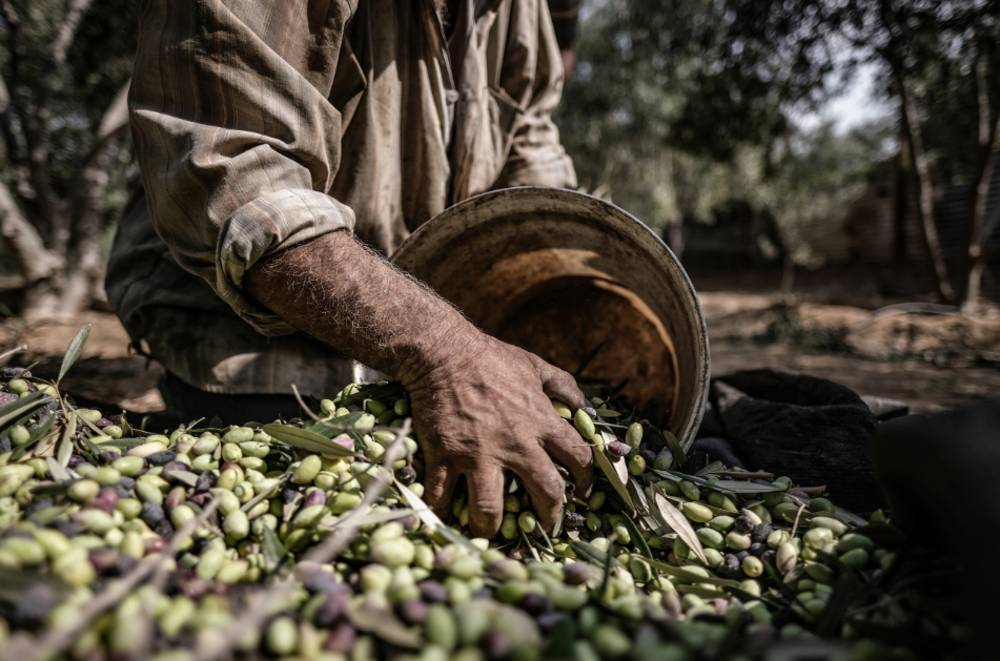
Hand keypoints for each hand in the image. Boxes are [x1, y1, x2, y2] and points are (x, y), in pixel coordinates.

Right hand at [402, 329, 593, 537]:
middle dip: (550, 515)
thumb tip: (585, 405)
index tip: (582, 491)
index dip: (586, 479)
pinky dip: (442, 512)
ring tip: (490, 533)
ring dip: (492, 526)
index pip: (578, 458)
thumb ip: (563, 386)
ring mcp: (478, 454)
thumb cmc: (491, 358)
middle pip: (546, 492)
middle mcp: (514, 444)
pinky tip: (443, 520)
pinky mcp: (445, 456)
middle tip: (546, 525)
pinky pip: (444, 496)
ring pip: (491, 507)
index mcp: (540, 422)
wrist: (442, 353)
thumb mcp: (534, 365)